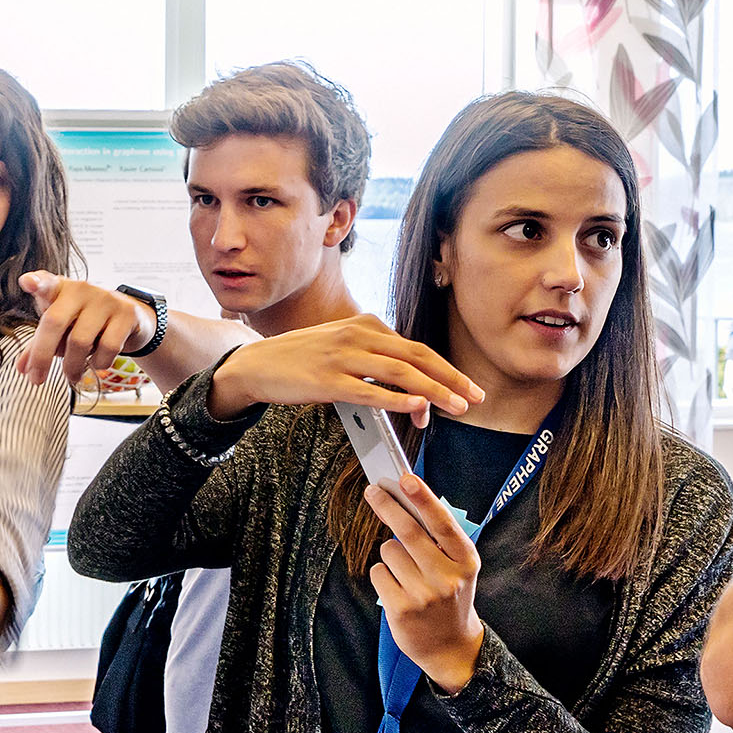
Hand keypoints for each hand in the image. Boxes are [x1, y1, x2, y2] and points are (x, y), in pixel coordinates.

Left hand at [15, 273, 158, 385]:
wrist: (128, 316)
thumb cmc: (85, 320)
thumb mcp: (61, 328)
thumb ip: (39, 344)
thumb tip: (22, 368)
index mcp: (60, 289)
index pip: (46, 283)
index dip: (36, 283)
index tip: (27, 283)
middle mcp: (81, 289)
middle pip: (55, 322)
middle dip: (42, 356)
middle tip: (36, 380)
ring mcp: (105, 299)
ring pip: (80, 341)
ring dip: (72, 366)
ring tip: (72, 375)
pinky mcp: (126, 313)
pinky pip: (107, 348)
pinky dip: (99, 363)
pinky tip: (98, 362)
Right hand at [205, 314, 475, 421]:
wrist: (256, 364)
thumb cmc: (302, 360)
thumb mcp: (342, 346)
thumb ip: (375, 358)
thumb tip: (411, 386)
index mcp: (366, 325)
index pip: (416, 349)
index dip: (446, 370)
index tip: (467, 387)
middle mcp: (359, 336)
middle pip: (417, 358)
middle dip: (451, 379)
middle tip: (475, 398)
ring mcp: (343, 357)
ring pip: (400, 374)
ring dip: (434, 391)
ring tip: (457, 407)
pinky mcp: (328, 380)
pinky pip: (370, 390)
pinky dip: (397, 399)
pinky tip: (417, 407)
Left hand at [363, 474, 484, 691]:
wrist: (450, 646)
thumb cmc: (451, 596)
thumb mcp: (459, 568)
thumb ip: (439, 539)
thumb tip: (405, 501)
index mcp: (466, 561)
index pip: (442, 523)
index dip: (423, 498)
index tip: (405, 478)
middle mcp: (447, 577)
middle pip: (408, 531)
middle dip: (387, 506)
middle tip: (373, 492)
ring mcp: (423, 594)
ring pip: (389, 550)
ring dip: (391, 553)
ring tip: (406, 572)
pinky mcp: (400, 608)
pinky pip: (378, 572)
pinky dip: (384, 574)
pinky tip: (398, 588)